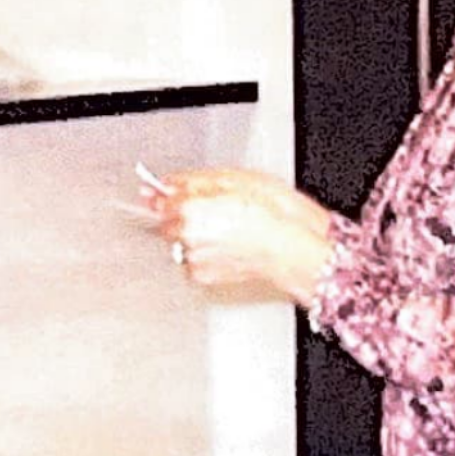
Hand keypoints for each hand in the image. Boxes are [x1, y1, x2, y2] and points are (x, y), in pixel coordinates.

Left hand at [144, 168, 331, 299]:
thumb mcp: (235, 179)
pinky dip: (204, 254)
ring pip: (179, 243)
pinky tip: (227, 247)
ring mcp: (194, 259)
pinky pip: (193, 261)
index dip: (165, 196)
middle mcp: (186, 236)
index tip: (165, 194)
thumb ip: (194, 181)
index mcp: (191, 209)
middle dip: (180, 217)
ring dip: (193, 236)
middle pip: (166, 223)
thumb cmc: (275, 213)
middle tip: (211, 212)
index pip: (159, 201)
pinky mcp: (203, 276)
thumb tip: (170, 183)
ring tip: (226, 231)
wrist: (294, 249)